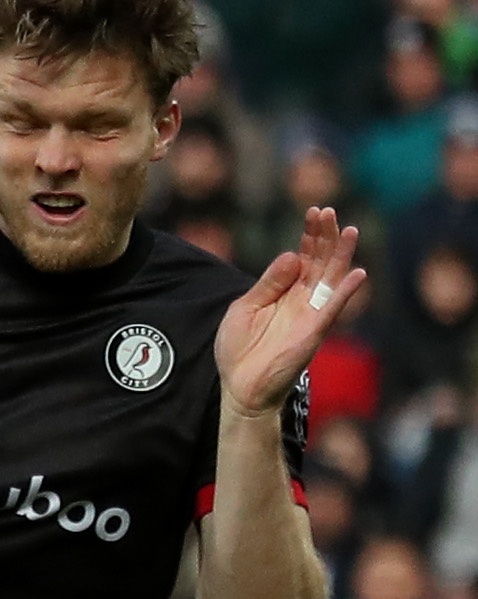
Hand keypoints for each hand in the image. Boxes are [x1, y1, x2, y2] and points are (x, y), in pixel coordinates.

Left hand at [218, 203, 365, 419]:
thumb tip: (292, 254)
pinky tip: (358, 273)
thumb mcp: (246, 308)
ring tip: (350, 230)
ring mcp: (311, 313)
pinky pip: (333, 308)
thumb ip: (269, 282)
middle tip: (328, 211)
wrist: (241, 386)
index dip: (310, 234)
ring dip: (342, 255)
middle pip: (320, 261)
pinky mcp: (315, 331)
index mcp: (285, 290)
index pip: (304, 256)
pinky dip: (346, 292)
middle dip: (325, 236)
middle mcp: (303, 299)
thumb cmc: (240, 349)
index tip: (314, 211)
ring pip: (331, 278)